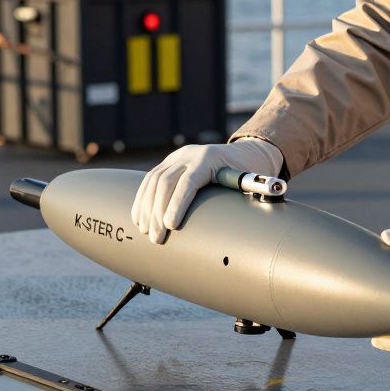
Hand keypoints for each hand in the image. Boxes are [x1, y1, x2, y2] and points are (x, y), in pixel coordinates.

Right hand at [131, 138, 282, 243]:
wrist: (240, 152)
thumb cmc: (247, 171)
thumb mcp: (250, 178)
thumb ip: (246, 192)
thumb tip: (248, 214)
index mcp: (209, 158)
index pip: (188, 180)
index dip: (178, 203)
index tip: (171, 225)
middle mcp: (189, 155)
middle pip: (166, 181)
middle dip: (157, 212)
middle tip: (156, 238)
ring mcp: (176, 158)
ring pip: (153, 181)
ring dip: (146, 208)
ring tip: (146, 232)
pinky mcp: (168, 163)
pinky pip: (149, 180)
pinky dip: (142, 200)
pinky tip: (139, 218)